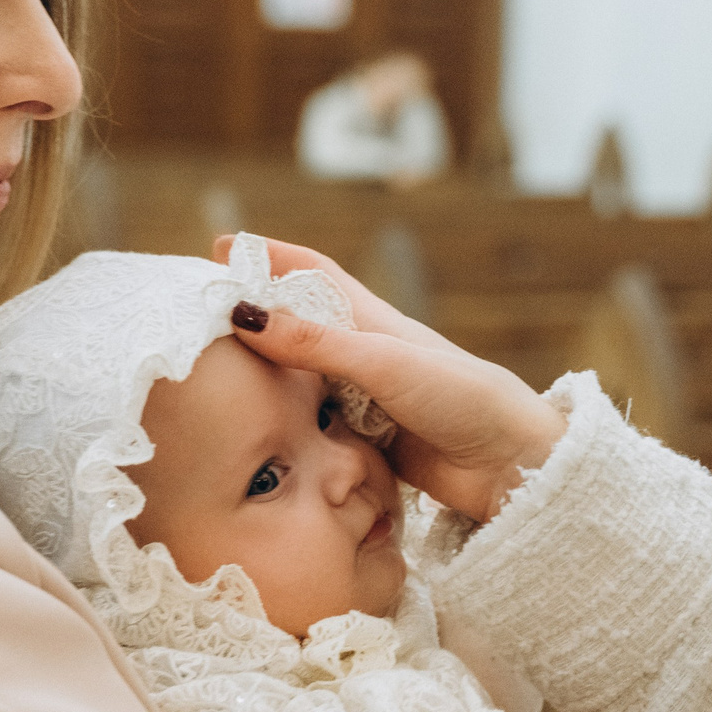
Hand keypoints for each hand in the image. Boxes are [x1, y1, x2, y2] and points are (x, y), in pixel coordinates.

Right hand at [216, 236, 566, 522]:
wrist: (511, 464)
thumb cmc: (460, 398)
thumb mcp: (383, 362)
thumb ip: (316, 343)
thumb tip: (243, 315)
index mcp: (373, 320)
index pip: (312, 273)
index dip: (268, 256)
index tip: (221, 246)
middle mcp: (365, 355)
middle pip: (298, 326)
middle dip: (254, 315)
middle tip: (199, 316)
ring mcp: (365, 400)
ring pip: (302, 379)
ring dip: (265, 373)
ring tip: (211, 374)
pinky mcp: (367, 443)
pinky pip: (315, 428)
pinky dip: (287, 425)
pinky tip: (256, 433)